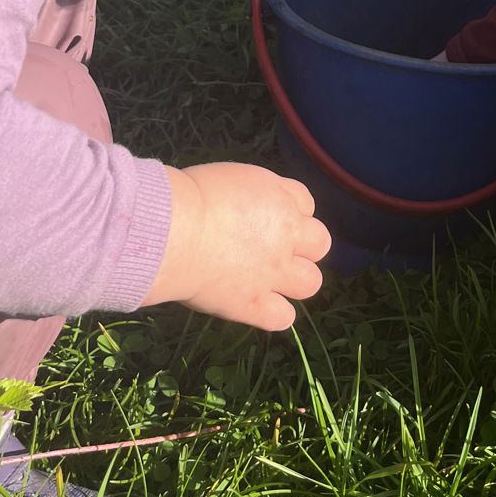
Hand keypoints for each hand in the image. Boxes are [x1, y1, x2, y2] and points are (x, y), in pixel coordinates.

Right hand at [144, 162, 330, 328]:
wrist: (175, 231)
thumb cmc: (190, 196)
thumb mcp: (230, 178)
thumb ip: (249, 196)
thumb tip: (244, 208)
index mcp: (279, 197)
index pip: (305, 203)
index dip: (289, 212)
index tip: (267, 217)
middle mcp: (286, 234)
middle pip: (320, 243)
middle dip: (301, 247)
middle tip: (272, 250)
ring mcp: (273, 271)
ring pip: (311, 282)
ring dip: (294, 281)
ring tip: (267, 280)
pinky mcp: (254, 303)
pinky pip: (282, 318)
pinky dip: (273, 314)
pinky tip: (255, 306)